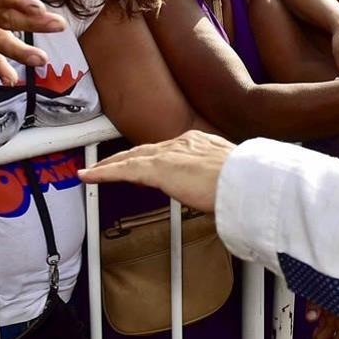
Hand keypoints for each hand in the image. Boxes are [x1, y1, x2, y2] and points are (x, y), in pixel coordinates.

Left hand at [78, 130, 233, 212]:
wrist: (248, 182)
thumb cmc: (247, 184)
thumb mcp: (231, 179)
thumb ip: (218, 183)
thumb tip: (220, 195)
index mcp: (200, 144)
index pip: (166, 150)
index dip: (150, 157)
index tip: (142, 163)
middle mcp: (182, 143)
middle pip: (143, 150)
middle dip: (124, 158)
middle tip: (106, 164)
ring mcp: (169, 154)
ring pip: (130, 158)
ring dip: (109, 165)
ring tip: (93, 172)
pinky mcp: (158, 168)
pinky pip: (123, 170)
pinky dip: (104, 172)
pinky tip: (90, 176)